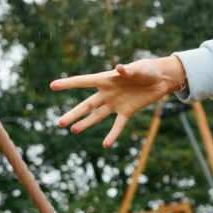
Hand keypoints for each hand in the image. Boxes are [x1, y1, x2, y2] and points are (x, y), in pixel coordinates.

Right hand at [50, 57, 184, 147]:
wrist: (160, 80)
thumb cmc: (147, 70)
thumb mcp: (139, 69)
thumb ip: (128, 70)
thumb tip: (119, 68)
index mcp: (106, 79)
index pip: (83, 81)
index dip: (68, 83)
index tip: (52, 86)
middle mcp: (107, 93)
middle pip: (87, 105)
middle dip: (74, 114)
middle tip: (60, 123)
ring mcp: (115, 103)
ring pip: (97, 116)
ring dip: (86, 124)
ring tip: (73, 130)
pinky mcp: (127, 112)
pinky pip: (118, 125)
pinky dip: (112, 134)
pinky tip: (106, 145)